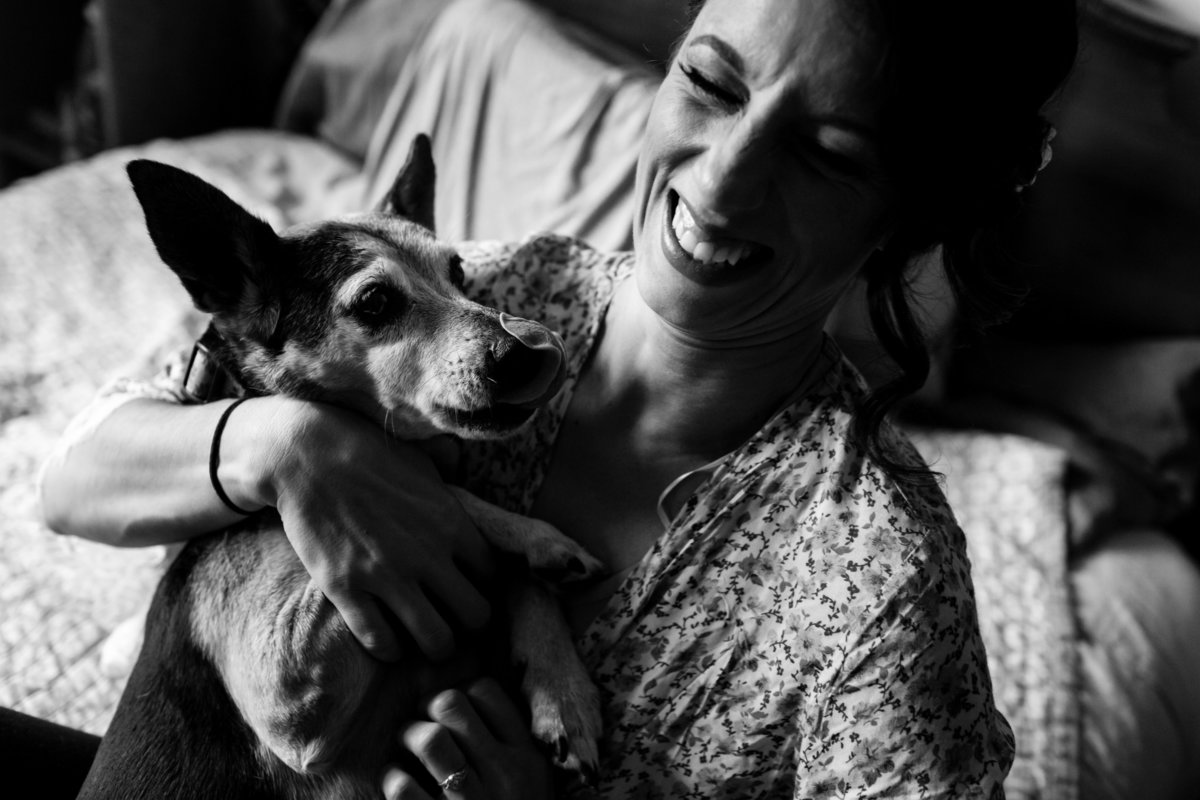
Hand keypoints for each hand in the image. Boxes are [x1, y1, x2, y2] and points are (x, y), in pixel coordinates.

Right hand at [250, 397, 493, 660]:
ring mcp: (386, 574)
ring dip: (434, 645)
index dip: (482, 586)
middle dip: (468, 624)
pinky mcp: (346, 588)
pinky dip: (388, 649)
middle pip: (476, 616)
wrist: (307, 454)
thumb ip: (452, 491)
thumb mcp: (424, 465)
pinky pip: (381, 641)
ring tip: (422, 636)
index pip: (493, 576)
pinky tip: (386, 640)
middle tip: (451, 620)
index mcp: (451, 523)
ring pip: (436, 640)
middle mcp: (427, 553)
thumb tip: (472, 490)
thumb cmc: (369, 454)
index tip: (466, 588)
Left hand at [383, 679, 554, 799]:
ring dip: (408, 735)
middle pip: (451, 704)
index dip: (461, 692)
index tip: (453, 712)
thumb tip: (467, 701)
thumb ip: (510, 747)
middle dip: (427, 707)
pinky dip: (393, 778)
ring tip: (407, 745)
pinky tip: (398, 782)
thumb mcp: (533, 783)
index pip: (487, 692)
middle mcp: (502, 774)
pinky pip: (403, 788)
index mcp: (526, 757)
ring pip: (429, 738)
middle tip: (423, 721)